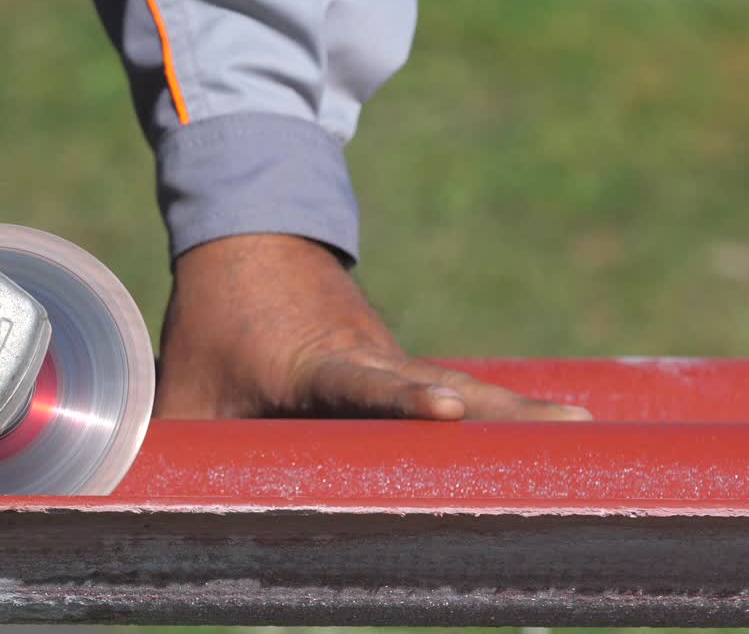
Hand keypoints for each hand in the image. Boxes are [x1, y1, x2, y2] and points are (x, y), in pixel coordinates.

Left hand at [154, 234, 591, 420]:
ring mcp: (388, 354)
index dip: (403, 398)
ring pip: (459, 383)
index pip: (361, 384)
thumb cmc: (214, 320)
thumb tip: (166, 515)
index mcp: (313, 362)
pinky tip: (535, 433)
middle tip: (576, 431)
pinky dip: (493, 410)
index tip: (450, 408)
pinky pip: (447, 387)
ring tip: (582, 429)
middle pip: (444, 384)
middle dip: (507, 412)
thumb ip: (186, 452)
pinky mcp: (394, 359)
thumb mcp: (188, 390)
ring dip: (514, 409)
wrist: (250, 232)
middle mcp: (366, 354)